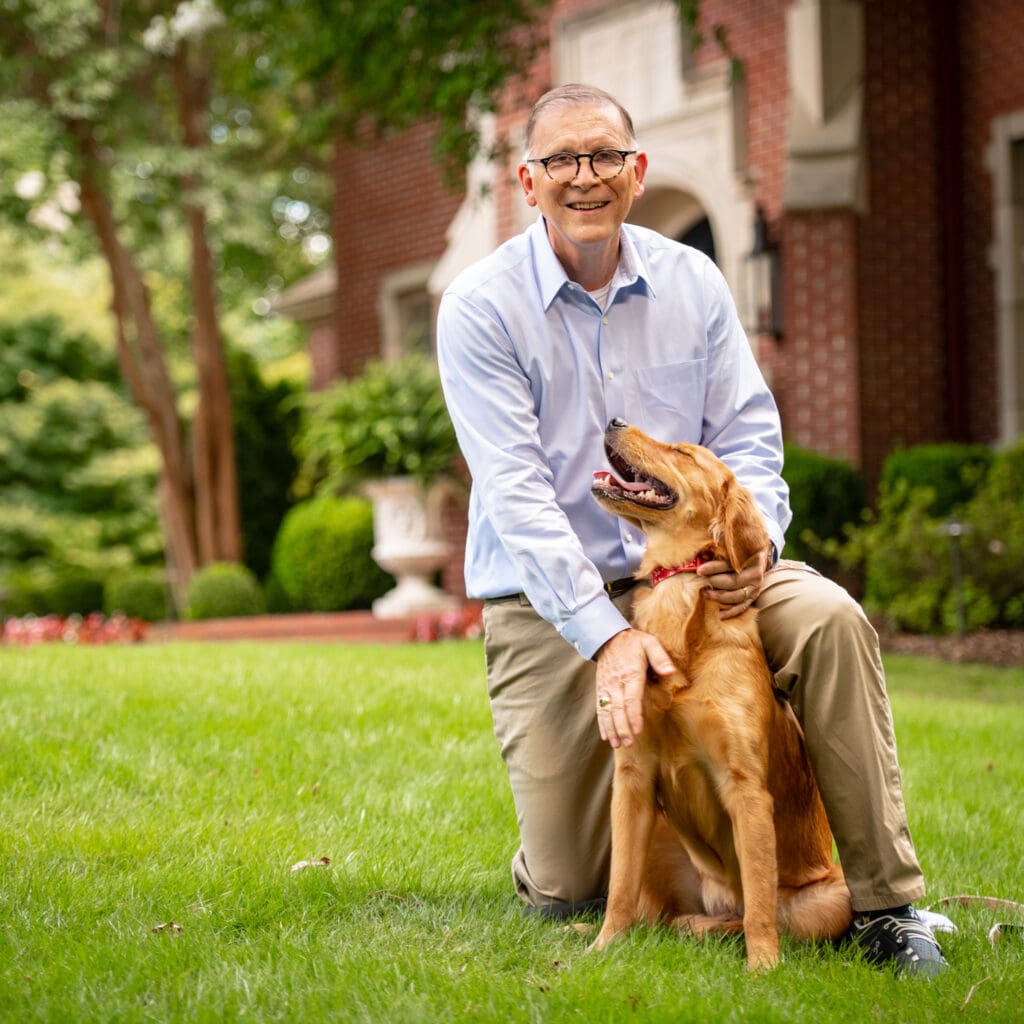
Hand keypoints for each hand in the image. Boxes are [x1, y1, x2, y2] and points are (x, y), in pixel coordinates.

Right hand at [594, 628, 674, 747]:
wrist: (607, 637)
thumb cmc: (633, 642)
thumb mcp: (649, 643)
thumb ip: (660, 657)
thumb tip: (670, 671)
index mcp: (631, 673)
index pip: (631, 698)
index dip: (634, 715)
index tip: (638, 729)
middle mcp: (616, 682)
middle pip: (618, 708)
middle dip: (622, 727)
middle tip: (629, 743)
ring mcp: (606, 687)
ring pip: (607, 711)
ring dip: (611, 729)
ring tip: (617, 744)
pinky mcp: (600, 689)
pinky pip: (600, 708)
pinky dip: (602, 723)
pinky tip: (606, 736)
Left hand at [697, 547, 770, 619]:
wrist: (755, 556)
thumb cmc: (737, 550)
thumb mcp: (729, 545)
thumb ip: (717, 548)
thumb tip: (699, 554)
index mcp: (750, 558)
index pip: (730, 564)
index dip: (714, 568)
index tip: (699, 570)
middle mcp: (755, 574)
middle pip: (734, 582)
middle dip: (715, 583)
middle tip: (700, 584)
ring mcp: (755, 588)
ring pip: (737, 596)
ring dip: (720, 597)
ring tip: (705, 594)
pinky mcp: (753, 598)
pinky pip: (741, 607)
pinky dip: (730, 612)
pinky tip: (718, 614)